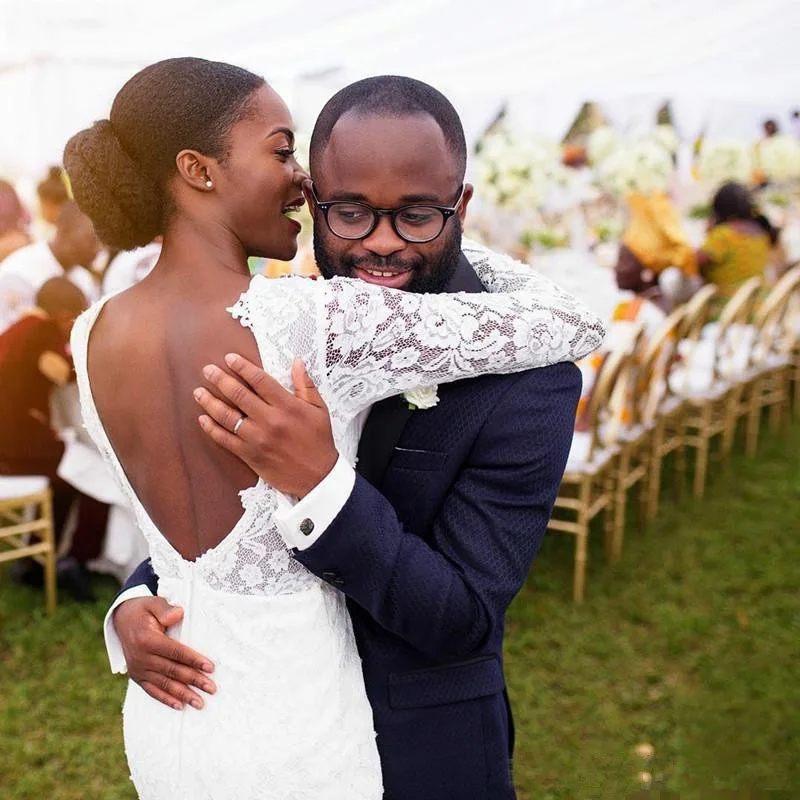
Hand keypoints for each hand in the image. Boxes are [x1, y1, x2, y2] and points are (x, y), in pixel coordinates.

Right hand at [114, 596, 215, 709]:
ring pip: (164, 684)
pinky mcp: (137, 676)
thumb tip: (179, 614)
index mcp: (147, 640)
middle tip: (212, 688)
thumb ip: (165, 609)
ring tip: (200, 703)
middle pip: (172, 671)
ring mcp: (138, 669)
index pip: (175, 652)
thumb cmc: (143, 610)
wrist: (122, 619)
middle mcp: (141, 657)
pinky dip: (166, 699)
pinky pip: (152, 690)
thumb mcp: (153, 603)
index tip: (210, 667)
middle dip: (194, 680)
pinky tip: (179, 706)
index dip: (193, 660)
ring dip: (183, 694)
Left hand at [194, 354, 337, 497]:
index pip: (260, 380)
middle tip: (207, 370)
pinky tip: (202, 419)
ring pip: (227, 416)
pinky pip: (225, 439)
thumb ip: (305, 385)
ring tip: (199, 392)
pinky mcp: (249, 455)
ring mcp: (257, 438)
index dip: (242, 367)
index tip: (230, 358)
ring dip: (210, 402)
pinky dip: (211, 428)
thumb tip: (297, 362)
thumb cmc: (319, 442)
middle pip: (239, 394)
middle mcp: (270, 420)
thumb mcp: (319, 410)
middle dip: (220, 379)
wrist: (317, 478)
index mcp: (288, 406)